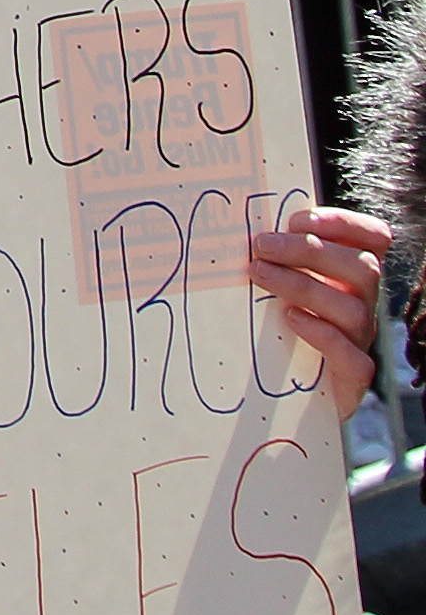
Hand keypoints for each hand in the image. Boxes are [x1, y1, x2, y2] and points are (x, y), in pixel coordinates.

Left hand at [249, 202, 389, 415]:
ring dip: (305, 286)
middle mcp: (361, 304)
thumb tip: (240, 226)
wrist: (285, 395)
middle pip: (362, 268)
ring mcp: (360, 341)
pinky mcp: (352, 378)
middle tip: (261, 246)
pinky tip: (292, 319)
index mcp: (349, 274)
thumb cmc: (276, 325)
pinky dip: (324, 334)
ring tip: (260, 274)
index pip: (374, 239)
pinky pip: (353, 356)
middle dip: (309, 251)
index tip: (298, 219)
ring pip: (353, 309)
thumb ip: (275, 255)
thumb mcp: (277, 283)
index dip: (345, 223)